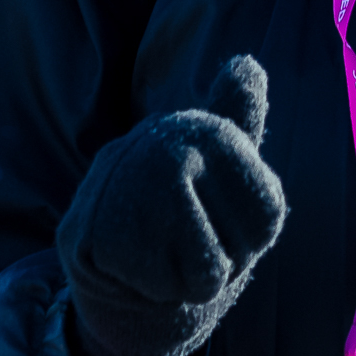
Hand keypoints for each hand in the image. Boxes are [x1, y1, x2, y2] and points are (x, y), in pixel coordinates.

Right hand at [55, 57, 284, 355]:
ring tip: (160, 258)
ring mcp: (119, 185)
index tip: (221, 226)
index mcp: (205, 130)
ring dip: (187, 282)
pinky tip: (130, 270)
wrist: (117, 271)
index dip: (251, 243)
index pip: (268, 215)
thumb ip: (241, 124)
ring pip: (202, 270)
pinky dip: (154, 292)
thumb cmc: (189, 222)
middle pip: (240, 245)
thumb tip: (247, 64)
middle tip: (188, 247)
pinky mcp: (87, 233)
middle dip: (221, 265)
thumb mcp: (232, 179)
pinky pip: (158, 284)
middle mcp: (160, 143)